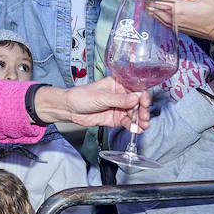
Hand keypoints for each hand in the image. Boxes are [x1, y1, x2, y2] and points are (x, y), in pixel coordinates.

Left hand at [34, 77, 149, 130]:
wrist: (69, 109)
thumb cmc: (81, 96)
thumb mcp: (101, 97)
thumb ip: (119, 99)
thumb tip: (136, 98)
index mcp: (118, 84)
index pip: (135, 88)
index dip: (142, 95)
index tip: (144, 102)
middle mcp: (122, 95)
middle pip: (138, 102)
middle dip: (143, 110)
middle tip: (144, 117)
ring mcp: (120, 107)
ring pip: (135, 114)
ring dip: (140, 120)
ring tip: (143, 125)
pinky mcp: (117, 118)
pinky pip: (128, 122)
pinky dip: (134, 126)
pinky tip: (137, 129)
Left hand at [156, 0, 213, 39]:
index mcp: (179, 9)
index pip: (156, 2)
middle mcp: (174, 19)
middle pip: (153, 10)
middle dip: (150, 1)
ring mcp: (176, 26)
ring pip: (157, 17)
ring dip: (154, 9)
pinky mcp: (180, 30)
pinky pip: (164, 22)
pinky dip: (160, 16)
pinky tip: (162, 10)